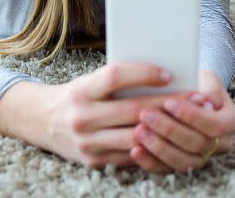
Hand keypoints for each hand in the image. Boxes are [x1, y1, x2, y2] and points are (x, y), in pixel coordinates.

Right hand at [0, 62, 183, 169]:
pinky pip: (129, 155)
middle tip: (194, 98)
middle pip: (132, 109)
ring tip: (189, 119)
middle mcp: (82, 117)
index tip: (169, 73)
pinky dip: (151, 146)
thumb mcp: (89, 81)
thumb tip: (161, 75)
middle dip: (167, 104)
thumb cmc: (76, 95)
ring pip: (135, 136)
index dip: (143, 73)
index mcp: (81, 90)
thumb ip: (117, 81)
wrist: (41, 121)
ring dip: (165, 128)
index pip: (115, 76)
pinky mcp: (94, 161)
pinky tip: (171, 138)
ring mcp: (87, 143)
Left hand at [131, 70, 234, 172]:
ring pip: (183, 161)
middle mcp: (221, 144)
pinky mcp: (182, 165)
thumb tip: (207, 100)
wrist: (188, 95)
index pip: (214, 125)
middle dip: (169, 129)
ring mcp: (203, 158)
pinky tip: (135, 150)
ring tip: (138, 130)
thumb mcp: (206, 77)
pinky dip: (150, 161)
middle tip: (145, 114)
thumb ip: (209, 87)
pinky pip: (167, 170)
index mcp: (231, 121)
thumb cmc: (197, 83)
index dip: (191, 116)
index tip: (169, 102)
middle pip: (197, 144)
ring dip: (158, 147)